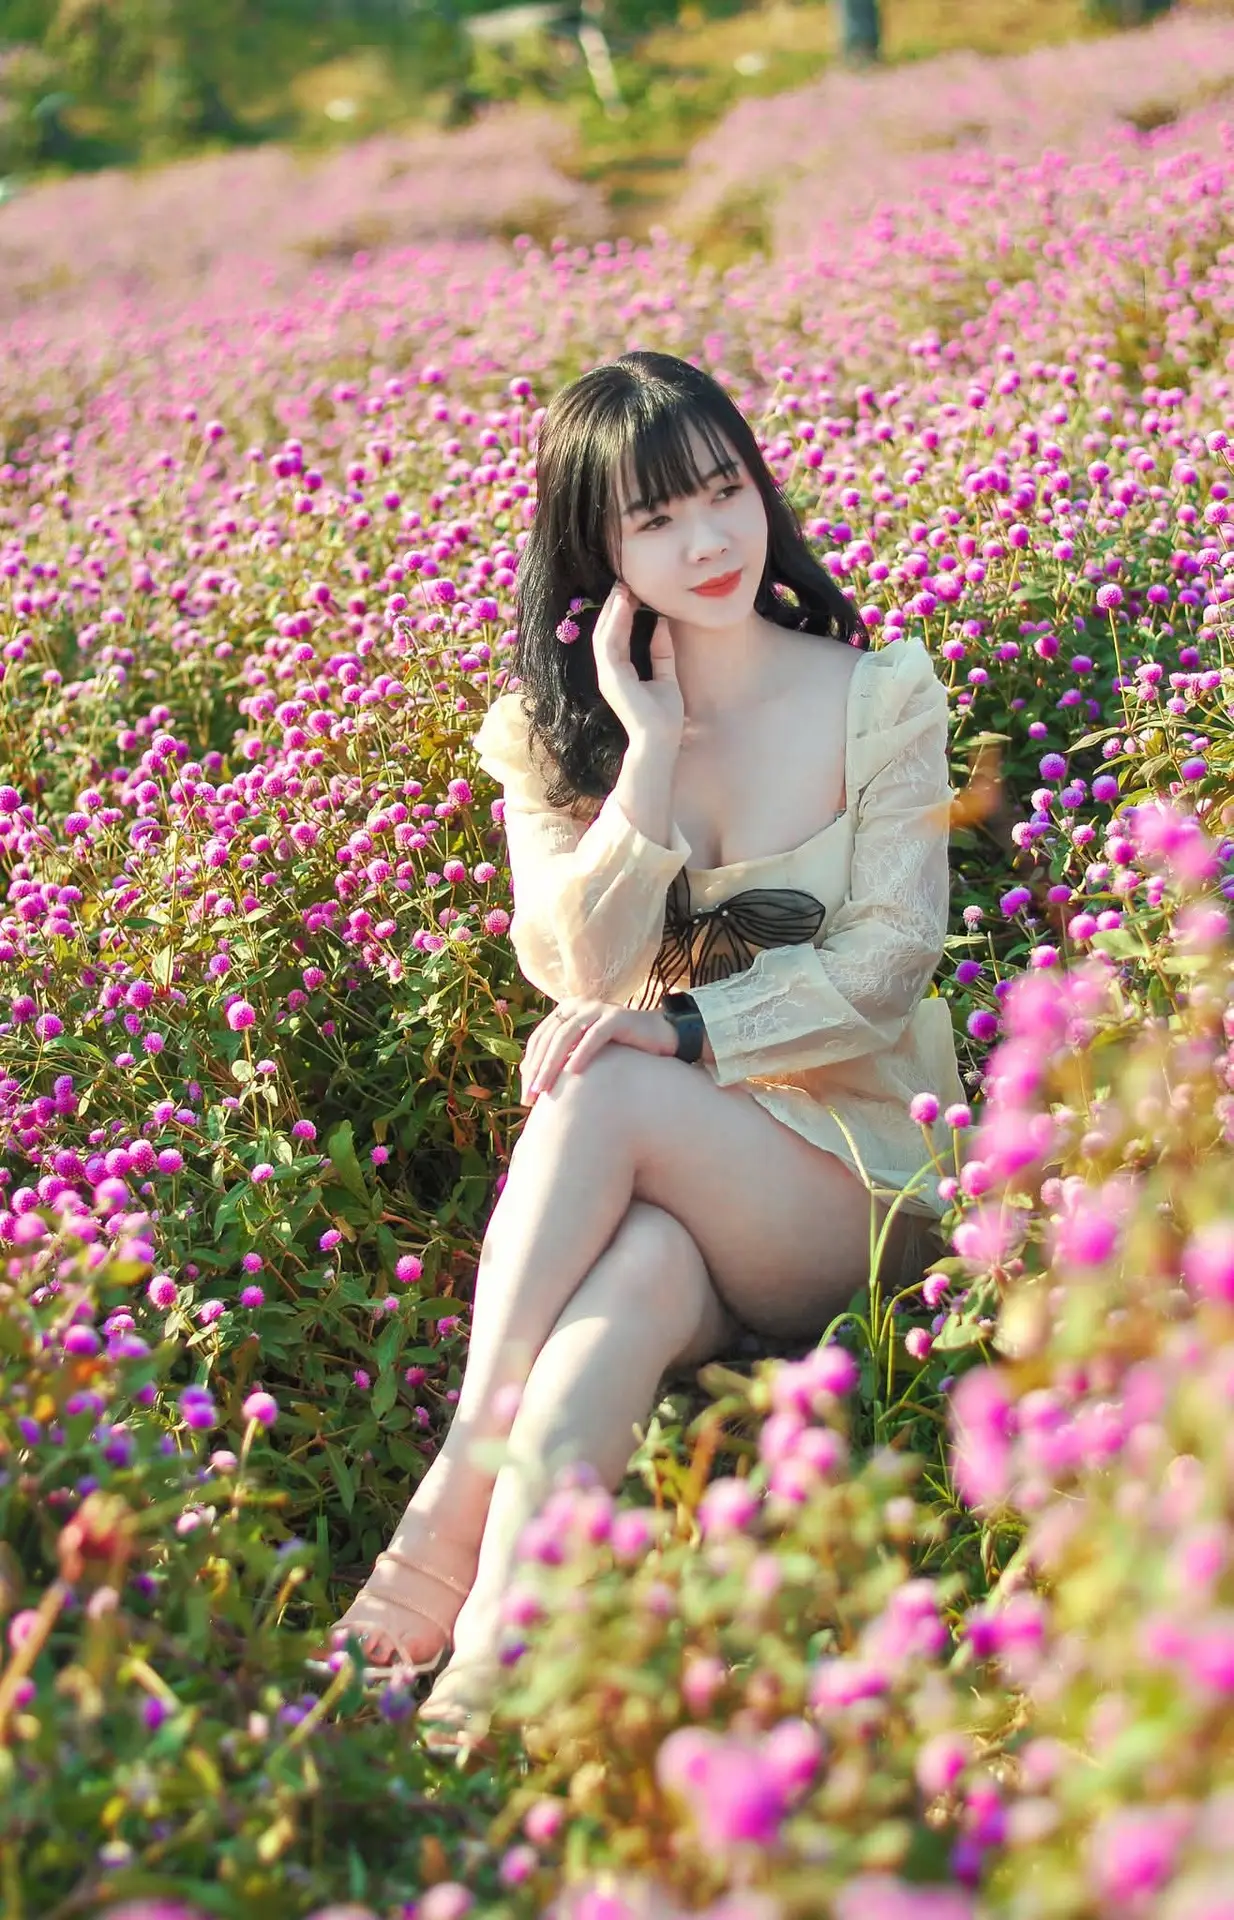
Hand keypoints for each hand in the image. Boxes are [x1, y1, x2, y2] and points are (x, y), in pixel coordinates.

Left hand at [520, 995, 678, 1103]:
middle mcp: (578, 1005)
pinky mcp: (617, 1017)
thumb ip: (560, 1057)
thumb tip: (528, 1077)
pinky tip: (573, 1072)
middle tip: (531, 1097)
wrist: (658, 1038)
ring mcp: (598, 1009)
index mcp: (566, 1010)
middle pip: (550, 1038)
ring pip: (567, 1035)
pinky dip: (582, 1053)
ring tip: (545, 1089)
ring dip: (553, 1064)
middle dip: (538, 1069)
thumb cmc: (618, 1051)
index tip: (525, 1094)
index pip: (540, 1038)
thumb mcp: (584, 1051)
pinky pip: (595, 1036)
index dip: (529, 1065)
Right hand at [592, 581, 683, 755]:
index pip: (617, 635)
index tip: (633, 591)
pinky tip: (623, 605)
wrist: (661, 741)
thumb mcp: (666, 674)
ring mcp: (608, 675)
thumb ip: (662, 651)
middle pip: (607, 631)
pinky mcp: (611, 678)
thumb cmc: (664, 716)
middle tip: (625, 581)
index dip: (622, 612)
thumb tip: (662, 623)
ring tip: (623, 588)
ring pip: (604, 634)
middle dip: (615, 606)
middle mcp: (610, 671)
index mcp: (620, 671)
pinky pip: (609, 644)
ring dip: (612, 610)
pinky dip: (615, 623)